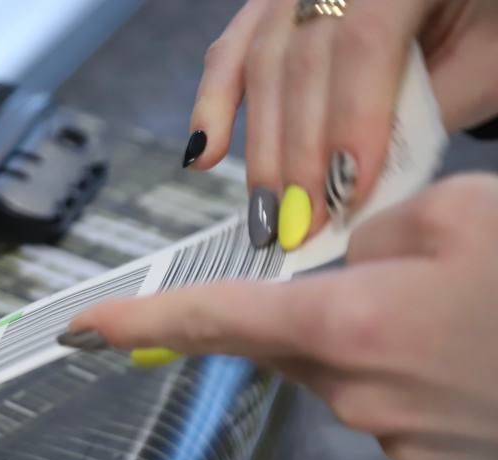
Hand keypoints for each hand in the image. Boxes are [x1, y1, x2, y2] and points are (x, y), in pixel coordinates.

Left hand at [69, 173, 497, 459]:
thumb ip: (369, 238)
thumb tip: (337, 265)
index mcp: (347, 328)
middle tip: (377, 265)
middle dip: (302, 299)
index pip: (215, 320)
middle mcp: (353, 395)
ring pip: (337, 367)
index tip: (79, 330)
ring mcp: (392, 436)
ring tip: (455, 304)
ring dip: (364, 328)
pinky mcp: (429, 457)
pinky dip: (403, 364)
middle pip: (281, 341)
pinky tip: (468, 343)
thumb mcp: (459, 217)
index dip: (141, 320)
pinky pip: (384, 397)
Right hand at [185, 0, 497, 248]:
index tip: (346, 194)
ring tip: (268, 213)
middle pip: (300, 61)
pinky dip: (213, 106)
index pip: (362, 41)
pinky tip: (204, 157)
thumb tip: (355, 183)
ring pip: (261, 65)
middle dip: (299, 153)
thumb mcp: (487, 57)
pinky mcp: (270, 5)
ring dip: (260, 149)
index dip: (350, 121)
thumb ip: (427, 110)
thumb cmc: (486, 21)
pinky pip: (232, 51)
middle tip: (301, 223)